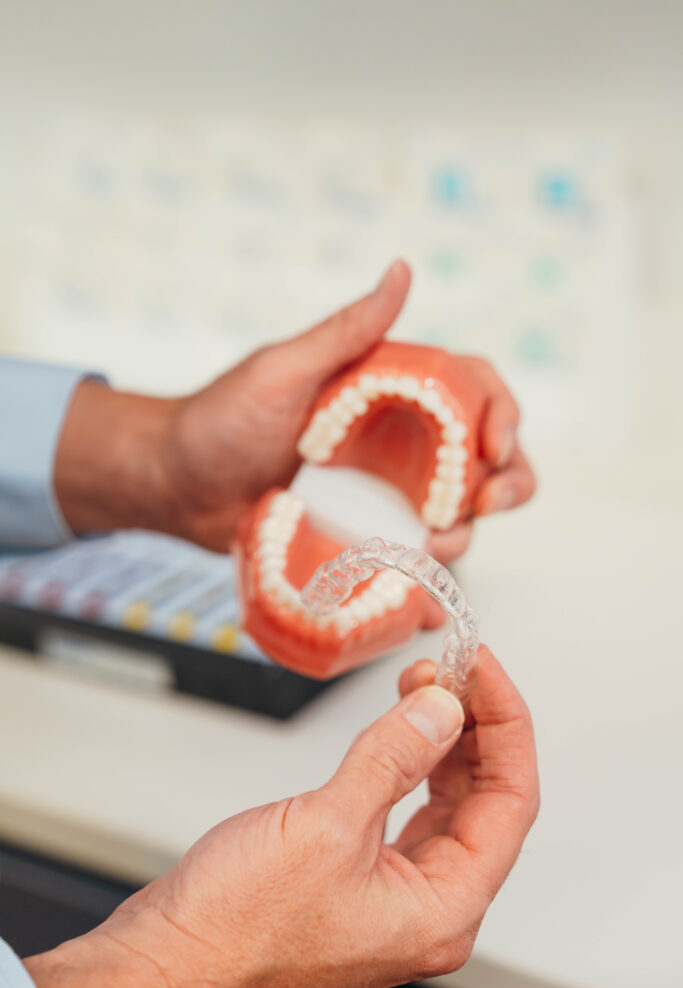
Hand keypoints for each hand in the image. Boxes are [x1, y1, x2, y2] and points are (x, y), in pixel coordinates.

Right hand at [26, 647, 538, 987]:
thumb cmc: (236, 932)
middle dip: (473, 726)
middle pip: (484, 800)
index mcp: (443, 908)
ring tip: (426, 686)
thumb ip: (393, 759)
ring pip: (444, 805)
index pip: (509, 800)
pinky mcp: (353, 879)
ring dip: (442, 741)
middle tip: (452, 668)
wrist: (165, 970)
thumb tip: (442, 710)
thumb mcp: (327, 827)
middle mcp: (427, 907)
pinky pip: (403, 814)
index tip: (482, 668)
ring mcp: (389, 895)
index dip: (504, 724)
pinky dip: (407, 766)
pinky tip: (398, 733)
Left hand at [55, 262, 533, 558]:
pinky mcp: (364, 538)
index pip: (474, 389)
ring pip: (459, 514)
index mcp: (391, 391)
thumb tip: (402, 270)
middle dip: (508, 481)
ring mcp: (383, 495)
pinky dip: (431, 575)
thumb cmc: (219, 420)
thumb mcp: (282, 371)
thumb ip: (346, 331)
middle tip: (486, 503)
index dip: (503, 413)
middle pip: (485, 458)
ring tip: (435, 547)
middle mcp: (399, 442)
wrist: (175, 487)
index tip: (495, 444)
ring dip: (467, 532)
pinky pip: (415, 557)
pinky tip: (424, 591)